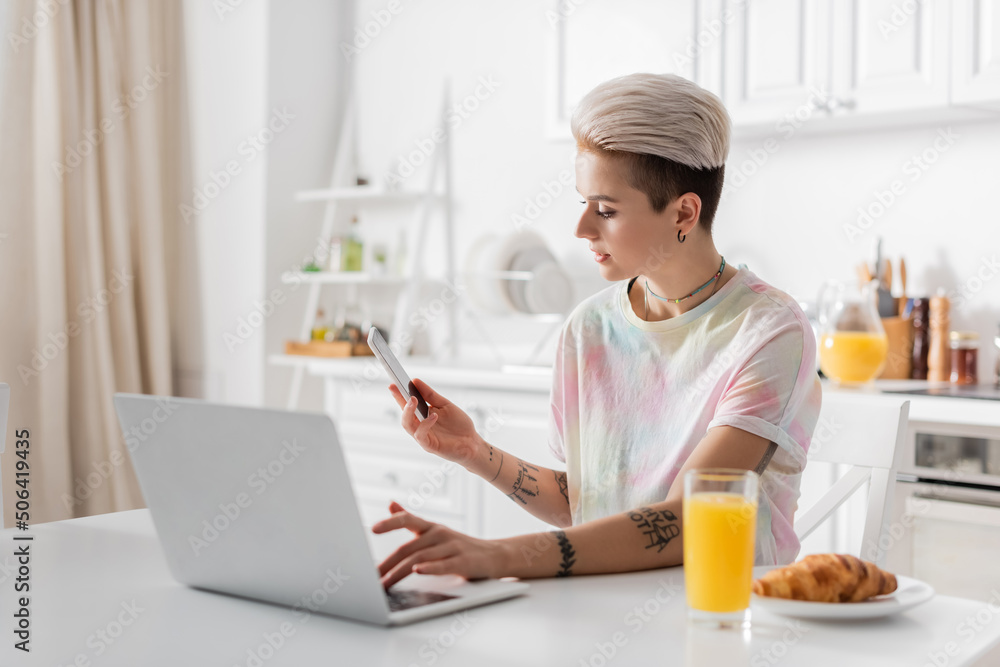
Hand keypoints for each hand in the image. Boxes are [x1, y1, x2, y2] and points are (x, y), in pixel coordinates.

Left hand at [373, 501, 510, 589]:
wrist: (494, 555)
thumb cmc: (458, 545)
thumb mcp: (434, 530)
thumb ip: (410, 519)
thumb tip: (390, 504)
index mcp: (430, 527)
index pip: (408, 519)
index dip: (390, 523)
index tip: (373, 528)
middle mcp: (439, 534)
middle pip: (409, 548)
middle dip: (387, 564)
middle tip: (370, 576)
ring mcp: (452, 547)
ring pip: (420, 559)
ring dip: (399, 572)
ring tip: (384, 583)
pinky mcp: (463, 562)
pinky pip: (444, 565)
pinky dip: (430, 568)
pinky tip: (418, 571)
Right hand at [388, 378, 482, 467]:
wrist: (472, 441)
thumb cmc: (458, 424)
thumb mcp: (445, 404)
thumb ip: (430, 395)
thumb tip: (415, 381)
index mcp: (422, 415)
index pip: (407, 403)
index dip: (398, 394)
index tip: (392, 383)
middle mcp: (419, 425)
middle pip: (404, 414)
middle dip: (400, 401)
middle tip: (400, 388)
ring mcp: (423, 436)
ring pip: (407, 425)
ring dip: (408, 412)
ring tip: (413, 399)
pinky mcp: (429, 445)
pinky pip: (421, 435)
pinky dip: (425, 425)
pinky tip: (434, 416)